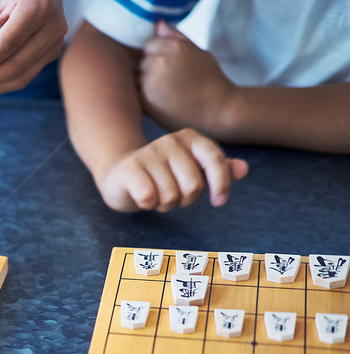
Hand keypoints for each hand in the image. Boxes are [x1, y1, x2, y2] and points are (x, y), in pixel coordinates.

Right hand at [97, 129, 248, 212]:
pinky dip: (147, 205)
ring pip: (171, 196)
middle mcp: (170, 140)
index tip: (219, 202)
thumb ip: (218, 170)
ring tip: (156, 196)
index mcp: (190, 138)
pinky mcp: (130, 168)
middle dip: (185, 201)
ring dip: (165, 205)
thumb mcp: (192, 171)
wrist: (120, 174)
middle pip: (193, 186)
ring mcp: (149, 152)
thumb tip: (244, 169)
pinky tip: (141, 197)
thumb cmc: (161, 175)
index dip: (221, 183)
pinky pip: (149, 197)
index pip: (215, 158)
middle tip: (174, 198)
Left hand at [140, 21, 236, 137]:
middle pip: (142, 63)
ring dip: (146, 85)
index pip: (150, 46)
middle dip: (151, 71)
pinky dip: (145, 98)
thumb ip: (177, 38)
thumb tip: (158, 26)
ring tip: (168, 93)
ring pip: (137, 79)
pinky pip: (136, 95)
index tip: (171, 69)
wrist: (217, 111)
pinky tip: (163, 103)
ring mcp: (151, 81)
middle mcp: (160, 61)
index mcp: (174, 47)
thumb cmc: (210, 81)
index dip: (158, 57)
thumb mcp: (199, 52)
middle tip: (171, 83)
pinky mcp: (146, 100)